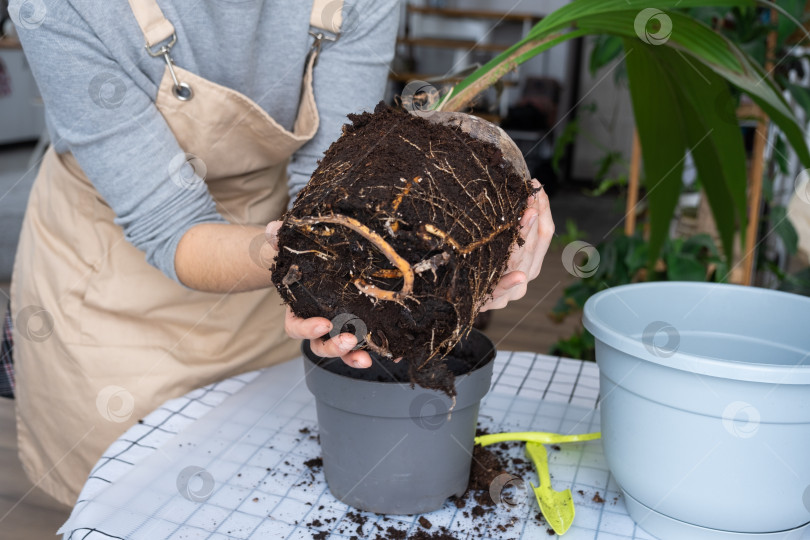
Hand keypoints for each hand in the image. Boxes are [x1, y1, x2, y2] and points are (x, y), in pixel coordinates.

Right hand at [267, 221, 372, 368]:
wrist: (322, 262)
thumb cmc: (305, 259)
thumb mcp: (292, 247)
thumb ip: (281, 239)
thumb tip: (272, 229)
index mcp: (298, 311)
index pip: (296, 328)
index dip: (307, 330)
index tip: (323, 324)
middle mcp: (318, 326)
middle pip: (321, 346)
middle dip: (334, 347)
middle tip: (350, 340)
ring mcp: (339, 330)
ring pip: (343, 351)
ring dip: (353, 356)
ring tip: (366, 358)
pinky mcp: (360, 329)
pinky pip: (367, 344)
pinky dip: (380, 350)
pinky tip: (395, 353)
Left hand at [479, 179, 553, 311]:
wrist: (457, 299)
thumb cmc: (479, 265)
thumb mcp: (495, 241)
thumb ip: (508, 224)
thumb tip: (518, 190)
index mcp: (531, 258)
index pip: (544, 232)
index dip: (542, 210)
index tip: (535, 186)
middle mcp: (526, 273)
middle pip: (533, 245)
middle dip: (533, 219)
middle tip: (531, 196)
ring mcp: (512, 290)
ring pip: (521, 262)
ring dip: (525, 238)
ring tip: (528, 216)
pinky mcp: (493, 301)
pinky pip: (501, 292)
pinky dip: (509, 284)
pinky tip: (519, 276)